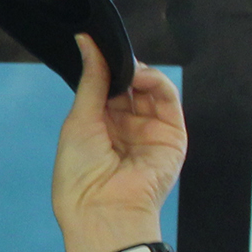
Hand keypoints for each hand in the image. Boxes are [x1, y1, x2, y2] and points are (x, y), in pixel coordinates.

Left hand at [52, 35, 183, 251]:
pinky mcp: (172, 135)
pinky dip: (156, 81)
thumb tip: (86, 42)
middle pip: (128, 86)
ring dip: (137, 72)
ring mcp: (149, 131)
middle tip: (109, 52)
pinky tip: (139, 74)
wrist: (103, 210)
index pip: (105, 87)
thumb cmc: (81, 174)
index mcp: (98, 127)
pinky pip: (168, 99)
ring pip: (150, 89)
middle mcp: (124, 128)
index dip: (102, 67)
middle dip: (119, 67)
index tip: (93, 45)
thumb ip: (91, 80)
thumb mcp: (79, 119)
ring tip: (125, 67)